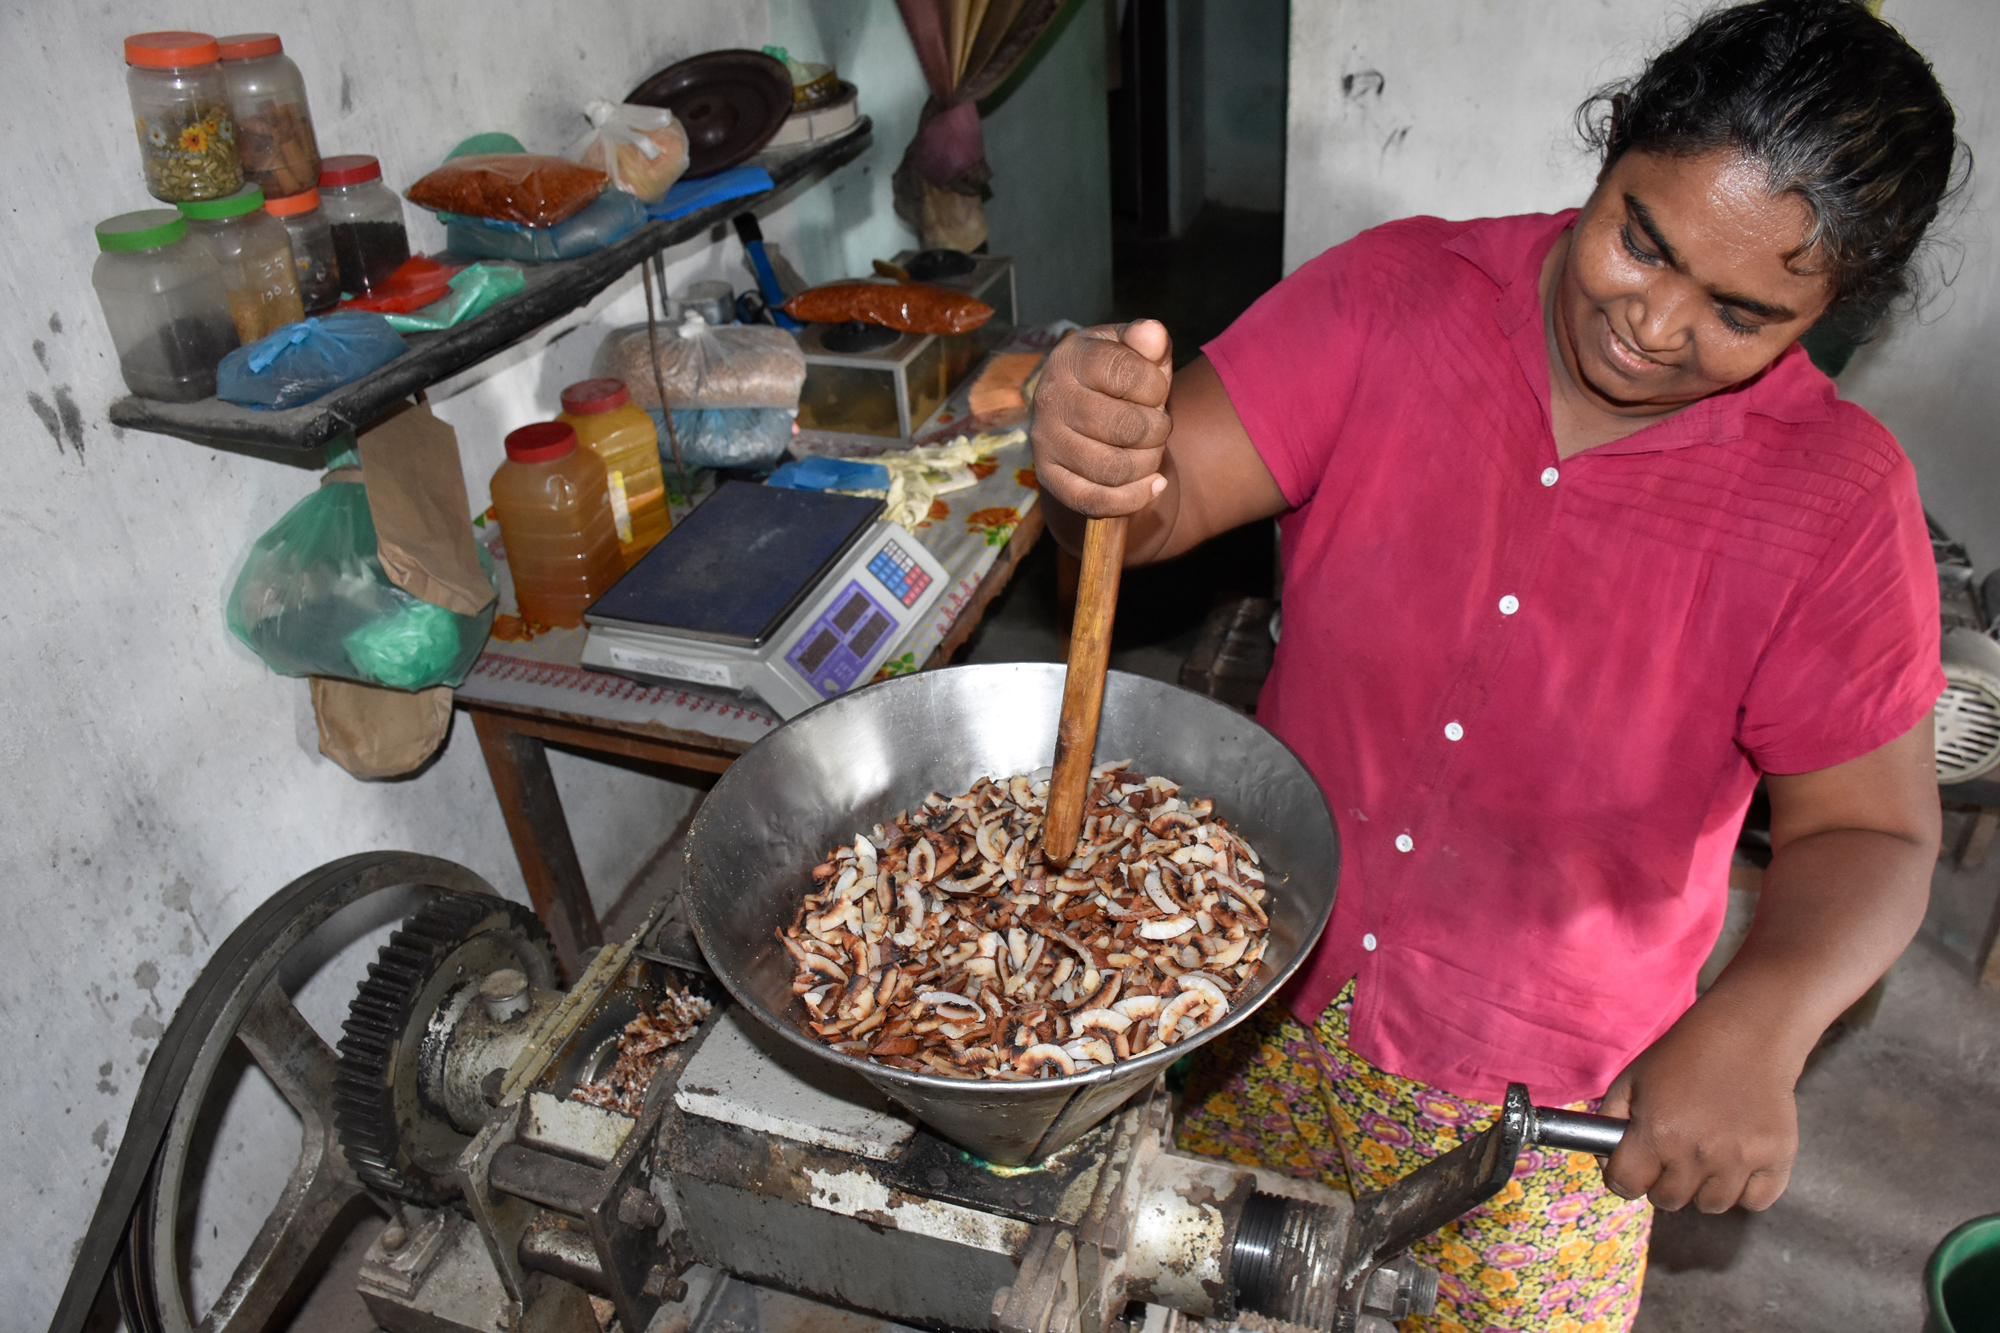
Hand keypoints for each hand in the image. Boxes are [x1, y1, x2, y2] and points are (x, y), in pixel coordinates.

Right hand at [1031, 320, 1174, 516]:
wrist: (1085, 416)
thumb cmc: (1118, 380)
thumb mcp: (1134, 352)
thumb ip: (1148, 341)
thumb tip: (1153, 334)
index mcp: (1071, 358)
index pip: (1124, 373)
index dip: (1155, 387)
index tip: (1156, 390)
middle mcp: (1050, 398)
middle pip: (1124, 427)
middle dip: (1157, 430)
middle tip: (1158, 426)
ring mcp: (1045, 441)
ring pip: (1114, 468)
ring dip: (1149, 463)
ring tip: (1151, 450)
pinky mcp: (1049, 478)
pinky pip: (1096, 501)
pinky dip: (1135, 497)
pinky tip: (1153, 483)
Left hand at [1598, 998, 1800, 1211]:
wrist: (1745, 1035)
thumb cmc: (1683, 1056)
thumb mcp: (1631, 1079)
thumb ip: (1608, 1121)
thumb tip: (1606, 1161)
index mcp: (1656, 1133)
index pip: (1625, 1187)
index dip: (1623, 1177)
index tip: (1633, 1166)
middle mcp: (1697, 1153)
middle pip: (1667, 1201)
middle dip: (1662, 1182)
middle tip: (1671, 1155)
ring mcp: (1740, 1159)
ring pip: (1710, 1206)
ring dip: (1702, 1188)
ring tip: (1705, 1153)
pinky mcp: (1775, 1159)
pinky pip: (1755, 1201)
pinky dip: (1745, 1190)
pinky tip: (1736, 1160)